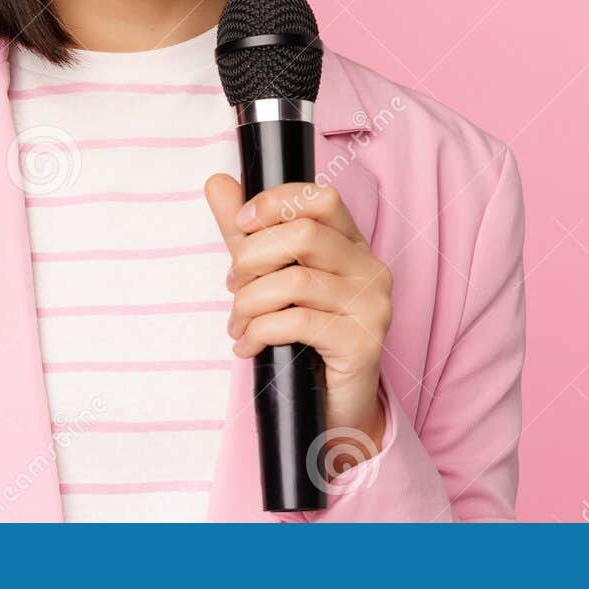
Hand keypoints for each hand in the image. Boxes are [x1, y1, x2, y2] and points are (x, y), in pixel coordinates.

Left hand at [204, 175, 390, 462]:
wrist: (330, 407)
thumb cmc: (302, 337)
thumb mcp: (269, 276)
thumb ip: (246, 232)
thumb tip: (217, 182)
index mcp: (351, 244)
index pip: (322, 198)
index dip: (275, 203)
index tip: (241, 224)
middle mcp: (370, 268)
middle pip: (303, 235)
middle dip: (252, 258)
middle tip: (234, 286)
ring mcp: (371, 305)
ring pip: (295, 281)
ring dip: (249, 303)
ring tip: (237, 323)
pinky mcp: (363, 342)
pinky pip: (298, 323)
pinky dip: (260, 332)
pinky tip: (248, 346)